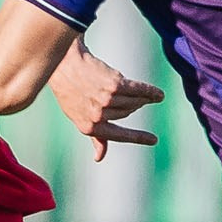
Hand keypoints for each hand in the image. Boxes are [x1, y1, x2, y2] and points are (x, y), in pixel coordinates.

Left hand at [49, 42, 163, 161]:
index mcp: (89, 128)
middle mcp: (98, 116)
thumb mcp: (78, 117)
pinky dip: (149, 91)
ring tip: (149, 93)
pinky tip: (158, 94)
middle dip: (134, 104)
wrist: (64, 64)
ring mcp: (106, 100)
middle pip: (128, 112)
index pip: (119, 136)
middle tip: (132, 95)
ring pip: (134, 101)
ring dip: (143, 97)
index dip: (138, 138)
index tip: (154, 140)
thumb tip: (99, 158)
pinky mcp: (114, 84)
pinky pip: (138, 90)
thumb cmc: (70, 91)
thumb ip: (94, 136)